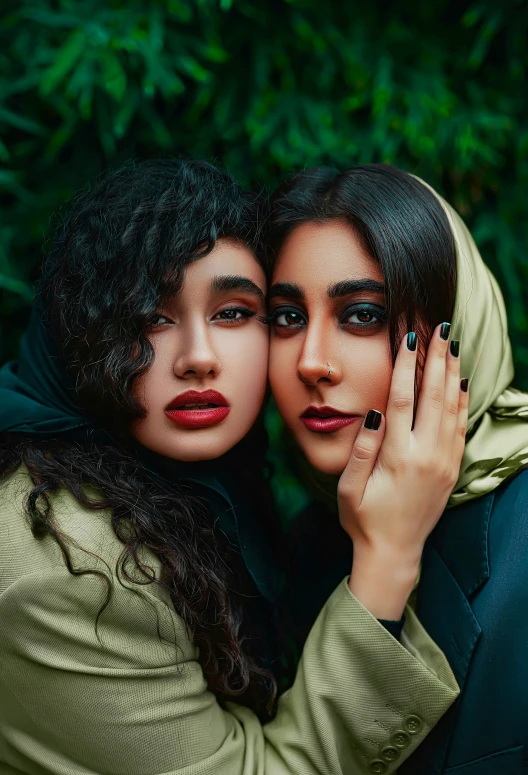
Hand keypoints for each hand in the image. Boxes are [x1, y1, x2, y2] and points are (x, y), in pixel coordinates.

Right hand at [338, 324, 468, 618]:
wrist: (393, 554)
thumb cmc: (363, 519)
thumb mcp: (349, 488)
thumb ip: (361, 449)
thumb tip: (373, 411)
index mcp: (397, 457)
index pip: (402, 399)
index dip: (405, 366)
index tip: (409, 338)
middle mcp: (425, 456)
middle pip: (434, 396)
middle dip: (437, 358)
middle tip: (439, 328)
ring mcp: (443, 463)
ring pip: (452, 408)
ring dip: (452, 373)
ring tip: (452, 345)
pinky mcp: (451, 470)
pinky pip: (461, 429)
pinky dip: (463, 402)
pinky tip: (462, 382)